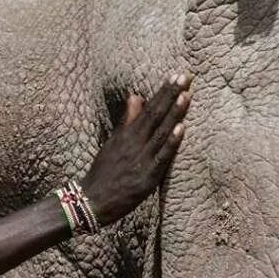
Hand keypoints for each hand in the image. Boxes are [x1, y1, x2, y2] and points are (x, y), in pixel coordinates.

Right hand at [80, 73, 191, 224]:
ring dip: (174, 113)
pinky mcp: (148, 177)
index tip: (176, 76)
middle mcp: (135, 143)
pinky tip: (182, 128)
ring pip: (160, 132)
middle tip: (185, 77)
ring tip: (186, 95)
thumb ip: (127, 120)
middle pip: (156, 114)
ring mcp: (142, 159)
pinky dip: (171, 142)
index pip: (148, 108)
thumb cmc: (104, 171)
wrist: (92, 201)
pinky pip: (161, 156)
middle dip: (171, 95)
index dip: (163, 92)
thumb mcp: (113, 141)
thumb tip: (136, 96)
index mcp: (127, 134)